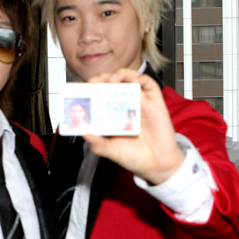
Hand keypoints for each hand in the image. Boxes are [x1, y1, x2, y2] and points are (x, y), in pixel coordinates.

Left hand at [83, 69, 183, 184]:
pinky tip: (133, 82)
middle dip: (101, 79)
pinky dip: (140, 78)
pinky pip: (148, 84)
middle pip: (111, 83)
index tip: (82, 91)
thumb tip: (85, 134)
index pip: (98, 95)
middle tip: (94, 83)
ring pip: (128, 78)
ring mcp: (139, 101)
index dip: (90, 90)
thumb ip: (98, 144)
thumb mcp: (111, 151)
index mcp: (111, 114)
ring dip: (119, 74)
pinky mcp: (154, 101)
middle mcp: (124, 105)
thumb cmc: (135, 156)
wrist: (157, 164)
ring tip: (111, 81)